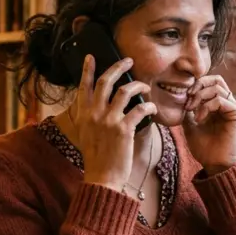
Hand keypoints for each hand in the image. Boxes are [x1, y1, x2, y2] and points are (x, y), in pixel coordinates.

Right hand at [68, 55, 156, 193]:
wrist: (101, 177)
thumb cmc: (95, 157)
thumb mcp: (84, 134)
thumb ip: (87, 118)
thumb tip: (93, 104)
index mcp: (83, 114)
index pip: (84, 86)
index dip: (87, 70)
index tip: (91, 57)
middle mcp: (94, 114)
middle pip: (106, 81)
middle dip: (118, 67)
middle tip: (129, 61)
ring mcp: (109, 120)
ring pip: (125, 91)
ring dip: (138, 85)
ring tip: (145, 86)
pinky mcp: (124, 129)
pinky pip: (139, 109)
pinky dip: (148, 107)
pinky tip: (152, 108)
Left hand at [183, 75, 235, 172]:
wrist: (214, 165)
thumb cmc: (204, 148)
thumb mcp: (190, 125)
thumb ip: (189, 110)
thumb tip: (181, 97)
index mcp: (219, 105)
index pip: (211, 82)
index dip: (197, 84)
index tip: (184, 96)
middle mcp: (229, 104)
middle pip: (217, 79)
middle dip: (198, 85)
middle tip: (188, 99)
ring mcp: (235, 108)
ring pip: (217, 88)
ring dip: (200, 97)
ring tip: (191, 111)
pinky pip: (221, 100)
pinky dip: (207, 107)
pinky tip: (199, 119)